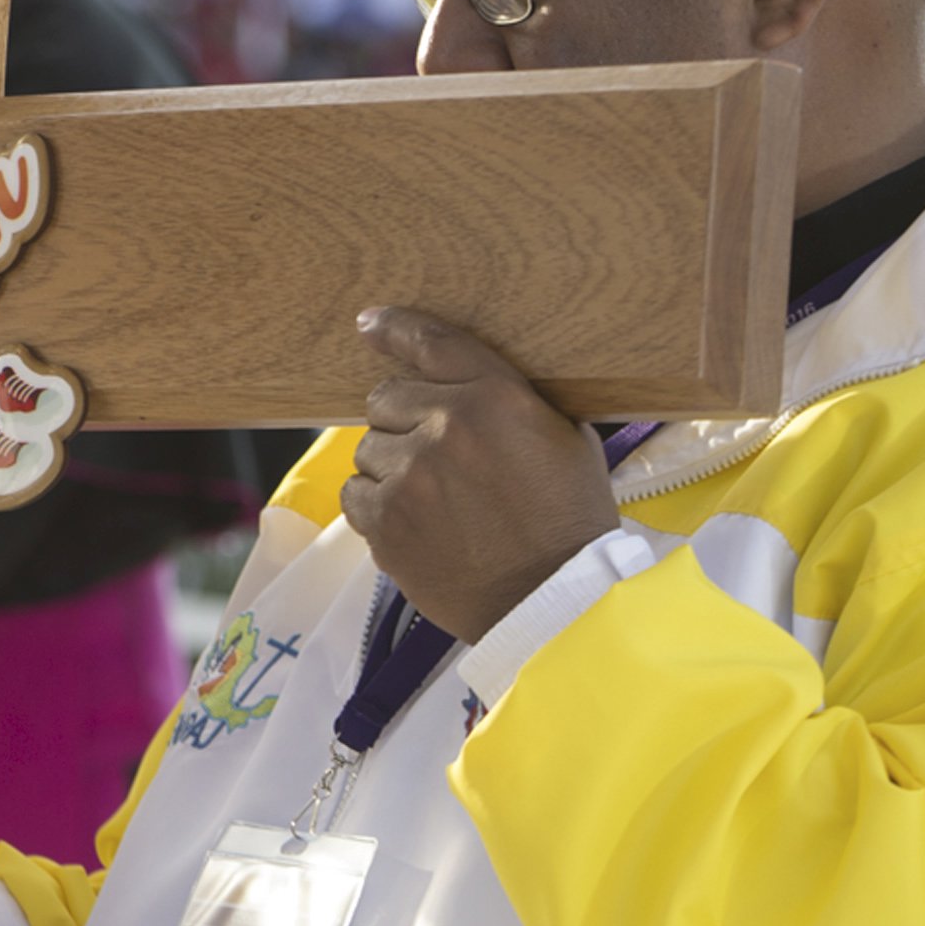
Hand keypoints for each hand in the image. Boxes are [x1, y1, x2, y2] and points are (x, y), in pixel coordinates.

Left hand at [342, 306, 621, 642]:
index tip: (370, 323)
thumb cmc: (569, 522)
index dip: (394, 328)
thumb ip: (512, 399)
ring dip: (392, 465)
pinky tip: (416, 522)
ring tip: (435, 499)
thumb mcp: (567, 441)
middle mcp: (447, 427)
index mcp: (497, 398)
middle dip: (404, 419)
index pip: (432, 343)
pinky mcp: (384, 520)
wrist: (554, 603)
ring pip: (368, 447)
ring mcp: (410, 475)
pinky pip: (355, 492)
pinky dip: (376, 504)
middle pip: (385, 397)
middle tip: (437, 455)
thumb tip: (465, 378)